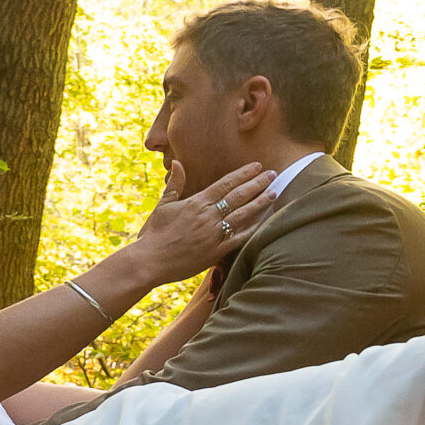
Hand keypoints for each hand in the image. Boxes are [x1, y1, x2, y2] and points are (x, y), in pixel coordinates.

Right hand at [129, 161, 276, 283]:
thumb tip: (179, 163)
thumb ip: (175, 184)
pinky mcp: (215, 252)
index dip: (243, 174)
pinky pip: (238, 239)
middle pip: (238, 196)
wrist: (150, 260)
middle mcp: (208, 216)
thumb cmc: (154, 233)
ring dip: (260, 203)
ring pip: (243, 215)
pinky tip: (264, 222)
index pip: (226, 183)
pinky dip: (252, 229)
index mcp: (196, 203)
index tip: (257, 166)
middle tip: (273, 174)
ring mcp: (213, 234)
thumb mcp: (163, 205)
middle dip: (258, 184)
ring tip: (274, 193)